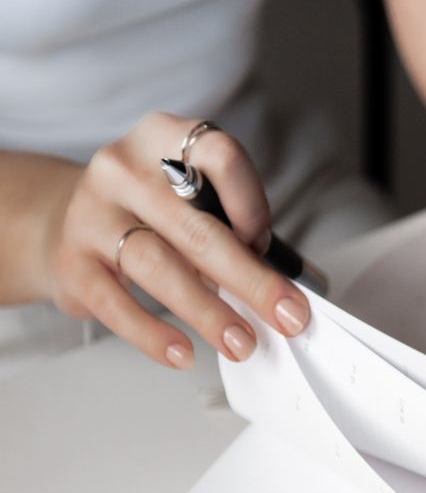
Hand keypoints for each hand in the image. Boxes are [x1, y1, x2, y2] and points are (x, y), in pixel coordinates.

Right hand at [39, 112, 309, 368]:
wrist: (71, 222)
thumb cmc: (155, 216)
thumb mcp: (194, 202)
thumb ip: (235, 231)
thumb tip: (287, 293)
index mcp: (166, 139)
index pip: (220, 156)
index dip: (251, 204)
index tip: (267, 248)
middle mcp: (124, 168)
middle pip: (197, 227)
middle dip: (251, 280)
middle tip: (287, 318)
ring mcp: (92, 212)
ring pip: (157, 264)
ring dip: (208, 311)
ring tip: (240, 343)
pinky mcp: (71, 259)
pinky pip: (115, 303)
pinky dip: (152, 334)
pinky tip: (183, 353)